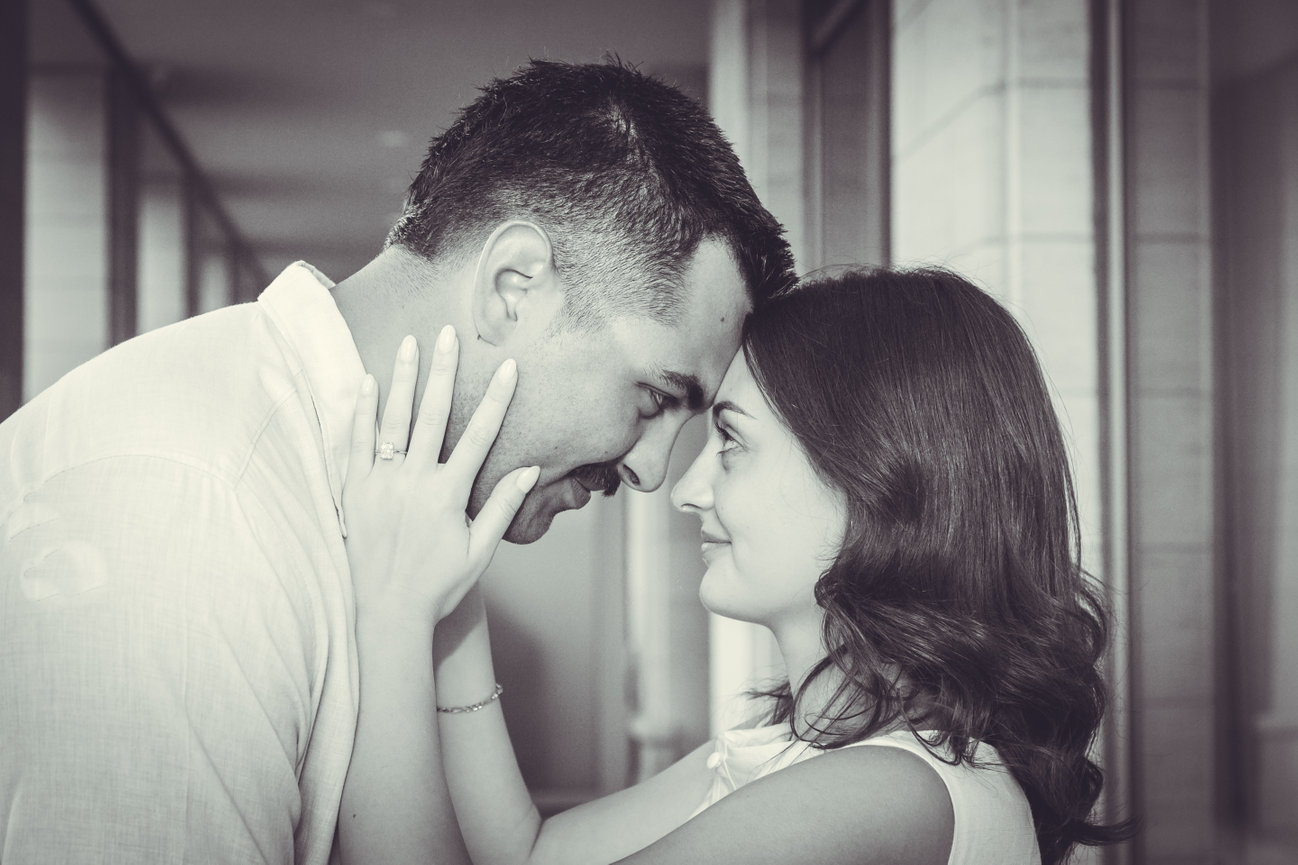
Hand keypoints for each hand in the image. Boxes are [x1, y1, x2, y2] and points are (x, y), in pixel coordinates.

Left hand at [342, 327, 538, 629]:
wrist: (387, 613)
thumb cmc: (439, 585)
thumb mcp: (480, 550)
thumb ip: (502, 506)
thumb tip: (530, 469)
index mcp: (447, 494)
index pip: (479, 435)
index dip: (496, 398)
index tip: (508, 366)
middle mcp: (413, 482)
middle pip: (432, 414)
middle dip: (443, 371)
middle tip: (449, 333)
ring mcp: (380, 484)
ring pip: (393, 420)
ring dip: (403, 379)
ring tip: (410, 343)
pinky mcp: (354, 493)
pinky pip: (356, 444)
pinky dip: (362, 412)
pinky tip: (369, 383)